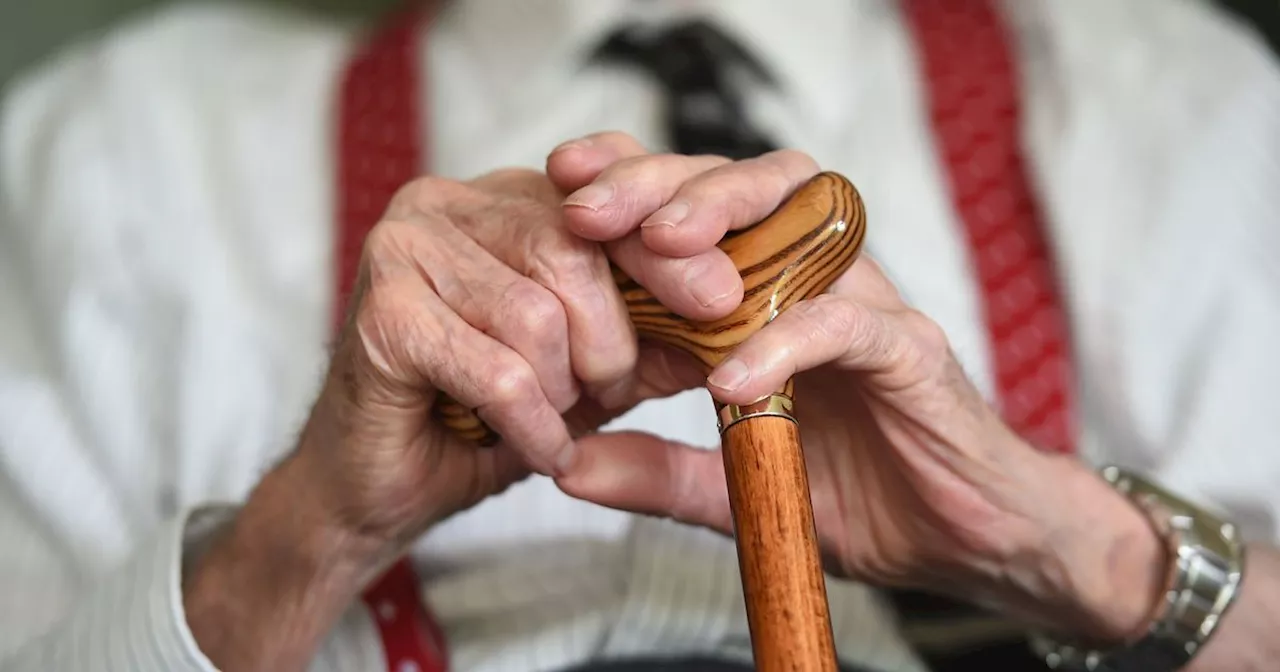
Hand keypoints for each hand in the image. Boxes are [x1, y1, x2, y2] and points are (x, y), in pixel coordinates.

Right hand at [183, 147, 746, 669]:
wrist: (383, 485)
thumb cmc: (483, 416)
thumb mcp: (589, 369)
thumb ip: (652, 334)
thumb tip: (738, 310)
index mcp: (500, 198)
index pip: (603, 195)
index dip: (669, 247)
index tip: (723, 299)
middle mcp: (446, 203)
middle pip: (573, 250)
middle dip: (612, 340)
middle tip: (608, 393)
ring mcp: (403, 248)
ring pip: (537, 314)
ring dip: (564, 390)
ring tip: (555, 421)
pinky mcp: (380, 312)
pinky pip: (497, 371)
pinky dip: (531, 424)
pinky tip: (535, 449)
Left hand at [549, 135, 1168, 644]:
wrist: (969, 543)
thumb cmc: (864, 498)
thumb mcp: (738, 487)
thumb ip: (658, 472)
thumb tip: (566, 466)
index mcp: (769, 300)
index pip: (699, 213)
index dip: (632, 187)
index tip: (560, 190)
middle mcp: (815, 286)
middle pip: (741, 188)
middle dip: (660, 182)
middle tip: (588, 207)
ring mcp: (865, 309)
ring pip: (800, 220)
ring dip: (722, 218)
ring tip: (653, 246)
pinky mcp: (909, 352)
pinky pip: (846, 324)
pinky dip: (784, 342)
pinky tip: (729, 377)